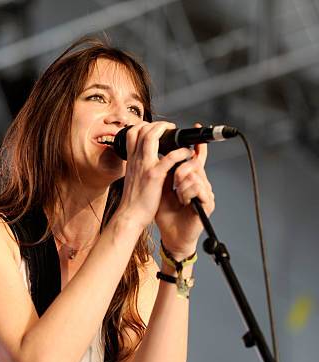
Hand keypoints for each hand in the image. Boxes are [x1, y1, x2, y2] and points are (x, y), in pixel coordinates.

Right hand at [118, 120, 202, 230]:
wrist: (129, 215)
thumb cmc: (133, 201)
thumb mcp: (132, 178)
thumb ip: (139, 166)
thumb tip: (148, 159)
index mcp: (131, 160)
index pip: (132, 132)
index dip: (144, 125)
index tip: (156, 129)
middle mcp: (136, 160)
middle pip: (142, 129)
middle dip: (158, 124)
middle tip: (169, 128)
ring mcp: (145, 166)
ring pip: (152, 137)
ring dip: (166, 131)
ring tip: (176, 134)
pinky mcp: (155, 176)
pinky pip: (169, 157)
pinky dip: (180, 152)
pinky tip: (186, 153)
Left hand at [154, 123, 214, 257]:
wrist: (172, 234)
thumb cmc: (165, 212)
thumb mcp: (160, 186)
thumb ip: (162, 168)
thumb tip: (153, 149)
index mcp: (188, 177)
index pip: (195, 156)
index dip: (196, 143)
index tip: (194, 126)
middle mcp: (199, 182)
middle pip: (196, 163)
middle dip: (183, 168)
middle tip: (174, 179)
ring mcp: (205, 193)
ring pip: (197, 175)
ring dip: (184, 183)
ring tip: (177, 193)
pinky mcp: (207, 204)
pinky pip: (200, 190)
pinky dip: (188, 193)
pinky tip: (182, 199)